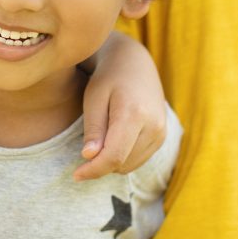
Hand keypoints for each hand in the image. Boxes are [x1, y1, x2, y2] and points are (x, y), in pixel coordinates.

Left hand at [73, 32, 166, 180]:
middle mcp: (153, 126)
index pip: (113, 156)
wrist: (135, 63)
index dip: (93, 170)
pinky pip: (138, 160)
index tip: (76, 175)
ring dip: (111, 162)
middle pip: (122, 164)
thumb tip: (89, 157)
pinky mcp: (162, 136)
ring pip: (130, 165)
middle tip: (85, 151)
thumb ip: (93, 129)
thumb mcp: (93, 98)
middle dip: (100, 165)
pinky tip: (112, 140)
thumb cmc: (109, 78)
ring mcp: (161, 132)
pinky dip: (122, 158)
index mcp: (134, 114)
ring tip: (99, 140)